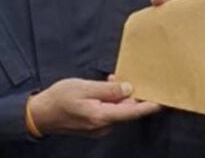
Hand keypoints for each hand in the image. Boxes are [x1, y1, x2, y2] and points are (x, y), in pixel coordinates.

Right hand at [29, 78, 160, 136]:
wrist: (39, 114)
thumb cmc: (59, 98)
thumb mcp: (84, 87)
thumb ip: (108, 89)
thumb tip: (128, 89)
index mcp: (102, 116)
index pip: (133, 112)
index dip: (150, 105)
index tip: (164, 99)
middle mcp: (104, 126)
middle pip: (128, 111)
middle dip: (132, 95)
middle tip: (134, 77)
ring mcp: (99, 128)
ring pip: (119, 111)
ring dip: (120, 96)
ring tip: (112, 80)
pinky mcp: (95, 125)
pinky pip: (111, 112)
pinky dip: (112, 101)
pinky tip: (106, 88)